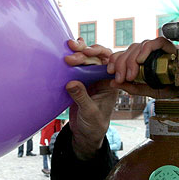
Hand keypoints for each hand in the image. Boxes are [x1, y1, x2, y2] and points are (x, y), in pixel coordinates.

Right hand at [64, 39, 118, 159]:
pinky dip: (73, 56)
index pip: (109, 63)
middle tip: (71, 57)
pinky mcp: (79, 80)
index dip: (99, 55)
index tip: (87, 53)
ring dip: (79, 51)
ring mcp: (90, 78)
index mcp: (110, 83)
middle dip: (85, 53)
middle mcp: (102, 77)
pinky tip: (68, 48)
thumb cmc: (94, 125)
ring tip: (69, 45)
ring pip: (87, 58)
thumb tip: (71, 83)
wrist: (86, 134)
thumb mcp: (89, 113)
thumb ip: (82, 97)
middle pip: (97, 58)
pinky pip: (77, 65)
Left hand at [107, 37, 178, 98]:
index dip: (114, 60)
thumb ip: (132, 87)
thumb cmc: (171, 89)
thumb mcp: (148, 90)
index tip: (109, 72)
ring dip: (132, 60)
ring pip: (139, 45)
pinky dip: (146, 50)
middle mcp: (149, 52)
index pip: (124, 54)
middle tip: (120, 78)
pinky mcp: (169, 46)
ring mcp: (159, 48)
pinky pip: (155, 42)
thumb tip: (113, 83)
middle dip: (121, 63)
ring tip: (131, 75)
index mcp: (142, 60)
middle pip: (129, 49)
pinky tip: (141, 61)